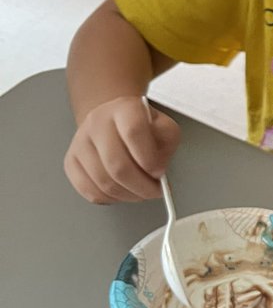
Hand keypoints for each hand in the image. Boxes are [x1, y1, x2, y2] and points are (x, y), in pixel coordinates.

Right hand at [64, 96, 180, 202]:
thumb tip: (157, 171)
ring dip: (128, 195)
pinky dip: (111, 199)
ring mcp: (80, 142)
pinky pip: (90, 191)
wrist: (116, 123)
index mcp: (124, 108)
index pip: (134, 132)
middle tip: (154, 191)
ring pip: (103, 182)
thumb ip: (167, 145)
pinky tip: (123, 192)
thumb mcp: (165, 128)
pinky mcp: (71, 161)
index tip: (160, 172)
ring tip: (141, 192)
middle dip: (141, 186)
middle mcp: (97, 122)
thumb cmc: (144, 128)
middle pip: (117, 164)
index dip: (149, 159)